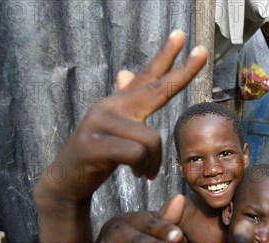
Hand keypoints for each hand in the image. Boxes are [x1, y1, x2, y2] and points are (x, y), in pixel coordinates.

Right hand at [34, 30, 206, 204]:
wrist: (65, 181)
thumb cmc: (96, 156)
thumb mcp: (113, 128)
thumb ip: (123, 102)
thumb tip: (124, 72)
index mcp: (119, 104)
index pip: (147, 76)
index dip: (165, 56)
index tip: (182, 36)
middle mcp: (109, 106)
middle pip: (155, 89)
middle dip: (182, 72)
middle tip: (202, 50)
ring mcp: (99, 123)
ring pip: (151, 140)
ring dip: (153, 163)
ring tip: (144, 172)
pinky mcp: (92, 145)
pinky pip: (137, 154)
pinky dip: (143, 168)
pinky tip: (137, 174)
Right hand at [63, 194, 184, 242]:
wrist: (116, 235)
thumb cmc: (142, 232)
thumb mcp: (156, 227)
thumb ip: (168, 219)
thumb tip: (180, 198)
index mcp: (138, 221)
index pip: (154, 225)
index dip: (165, 229)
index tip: (178, 237)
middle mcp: (120, 230)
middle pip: (136, 241)